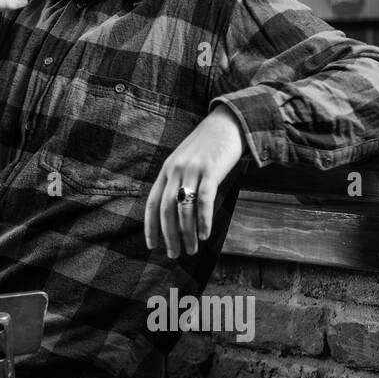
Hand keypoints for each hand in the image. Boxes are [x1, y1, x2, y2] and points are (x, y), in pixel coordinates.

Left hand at [145, 104, 246, 259]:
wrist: (228, 123)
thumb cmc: (208, 147)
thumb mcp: (187, 163)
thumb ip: (180, 183)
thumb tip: (179, 215)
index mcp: (166, 170)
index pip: (152, 203)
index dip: (150, 226)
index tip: (152, 246)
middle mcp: (175, 170)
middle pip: (166, 209)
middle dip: (168, 235)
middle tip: (173, 255)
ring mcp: (192, 169)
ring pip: (184, 208)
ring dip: (187, 233)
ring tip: (192, 250)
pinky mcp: (210, 169)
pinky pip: (203, 199)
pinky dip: (203, 219)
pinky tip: (205, 234)